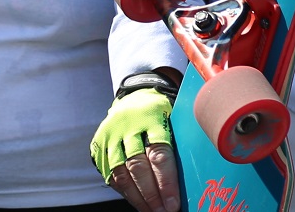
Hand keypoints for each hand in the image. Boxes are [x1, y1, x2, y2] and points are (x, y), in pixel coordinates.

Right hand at [91, 88, 180, 211]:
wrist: (134, 94)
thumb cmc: (162, 111)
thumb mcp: (175, 114)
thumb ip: (179, 139)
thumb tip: (194, 173)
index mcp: (152, 117)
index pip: (160, 154)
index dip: (166, 181)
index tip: (173, 202)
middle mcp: (129, 128)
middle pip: (139, 167)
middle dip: (151, 194)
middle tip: (163, 211)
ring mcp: (111, 138)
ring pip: (122, 173)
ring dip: (137, 197)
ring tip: (150, 211)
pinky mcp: (99, 146)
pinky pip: (111, 173)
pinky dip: (123, 190)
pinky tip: (136, 201)